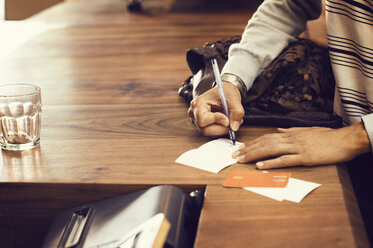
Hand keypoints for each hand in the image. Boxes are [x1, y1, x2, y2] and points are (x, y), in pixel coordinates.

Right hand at [188, 82, 243, 136]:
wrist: (223, 92)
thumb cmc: (225, 92)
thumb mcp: (234, 98)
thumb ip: (236, 112)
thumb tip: (234, 127)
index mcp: (198, 103)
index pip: (202, 119)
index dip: (216, 121)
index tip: (227, 119)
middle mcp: (194, 112)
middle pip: (205, 129)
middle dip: (221, 128)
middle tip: (232, 122)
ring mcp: (196, 120)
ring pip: (208, 132)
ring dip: (222, 129)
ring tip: (231, 120)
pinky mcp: (201, 125)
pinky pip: (210, 132)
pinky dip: (220, 129)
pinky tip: (226, 121)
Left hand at [232, 123, 370, 168]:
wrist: (344, 140)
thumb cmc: (327, 137)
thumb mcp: (307, 130)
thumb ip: (292, 130)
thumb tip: (279, 129)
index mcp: (290, 134)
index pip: (266, 137)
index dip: (252, 142)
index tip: (241, 147)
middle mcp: (290, 139)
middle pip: (264, 143)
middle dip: (248, 149)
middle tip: (235, 155)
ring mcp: (297, 148)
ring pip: (271, 150)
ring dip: (254, 155)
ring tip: (242, 159)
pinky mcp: (304, 157)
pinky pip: (285, 160)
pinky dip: (271, 162)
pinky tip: (260, 165)